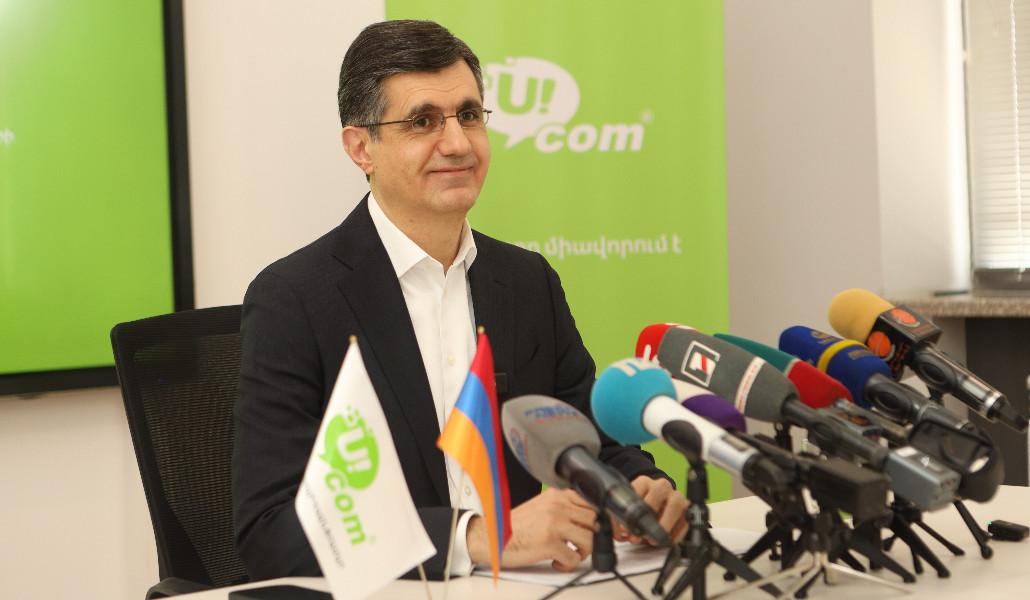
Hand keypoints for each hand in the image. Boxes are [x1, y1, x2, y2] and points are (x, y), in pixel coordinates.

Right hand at [467, 488, 596, 571]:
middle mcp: (557, 506)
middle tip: (581, 546)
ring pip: (590, 539)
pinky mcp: (549, 543)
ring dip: (583, 552)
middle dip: (593, 536)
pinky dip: (567, 565)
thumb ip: (565, 509)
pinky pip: (575, 558)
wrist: (491, 538)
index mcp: (557, 495)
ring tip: (569, 554)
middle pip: (595, 521)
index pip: (592, 502)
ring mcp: (554, 523)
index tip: (601, 530)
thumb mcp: (542, 508)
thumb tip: (592, 520)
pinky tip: (555, 562)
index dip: (601, 519)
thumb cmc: (515, 526)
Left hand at [613, 476, 687, 544]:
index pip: (637, 489)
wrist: (659, 505)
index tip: (625, 527)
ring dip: (664, 524)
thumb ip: (620, 519)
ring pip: (675, 504)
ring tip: (654, 540)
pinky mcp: (686, 510)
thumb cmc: (641, 508)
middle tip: (639, 535)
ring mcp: (676, 497)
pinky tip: (666, 541)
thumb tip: (619, 533)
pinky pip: (685, 520)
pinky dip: (676, 534)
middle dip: (648, 516)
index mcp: (644, 482)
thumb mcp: (628, 510)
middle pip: (658, 492)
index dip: (630, 509)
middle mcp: (661, 486)